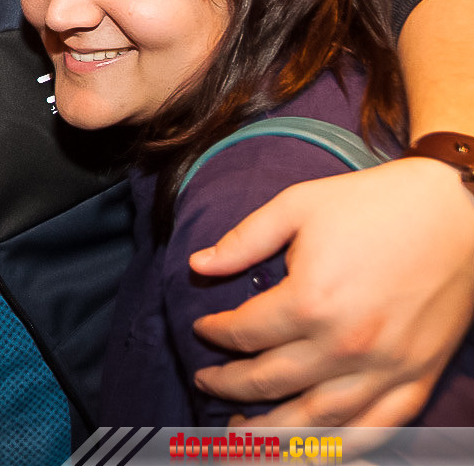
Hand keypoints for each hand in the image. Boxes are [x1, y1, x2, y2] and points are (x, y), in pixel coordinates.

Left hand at [188, 157, 473, 424]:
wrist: (459, 211)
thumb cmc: (375, 204)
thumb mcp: (298, 205)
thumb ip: (244, 239)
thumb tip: (197, 265)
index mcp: (310, 301)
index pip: (244, 332)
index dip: (215, 333)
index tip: (201, 329)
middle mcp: (345, 345)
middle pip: (270, 381)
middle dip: (229, 385)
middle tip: (206, 382)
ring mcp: (385, 369)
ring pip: (316, 421)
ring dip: (273, 434)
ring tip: (243, 435)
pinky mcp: (418, 379)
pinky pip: (375, 430)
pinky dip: (340, 448)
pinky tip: (312, 450)